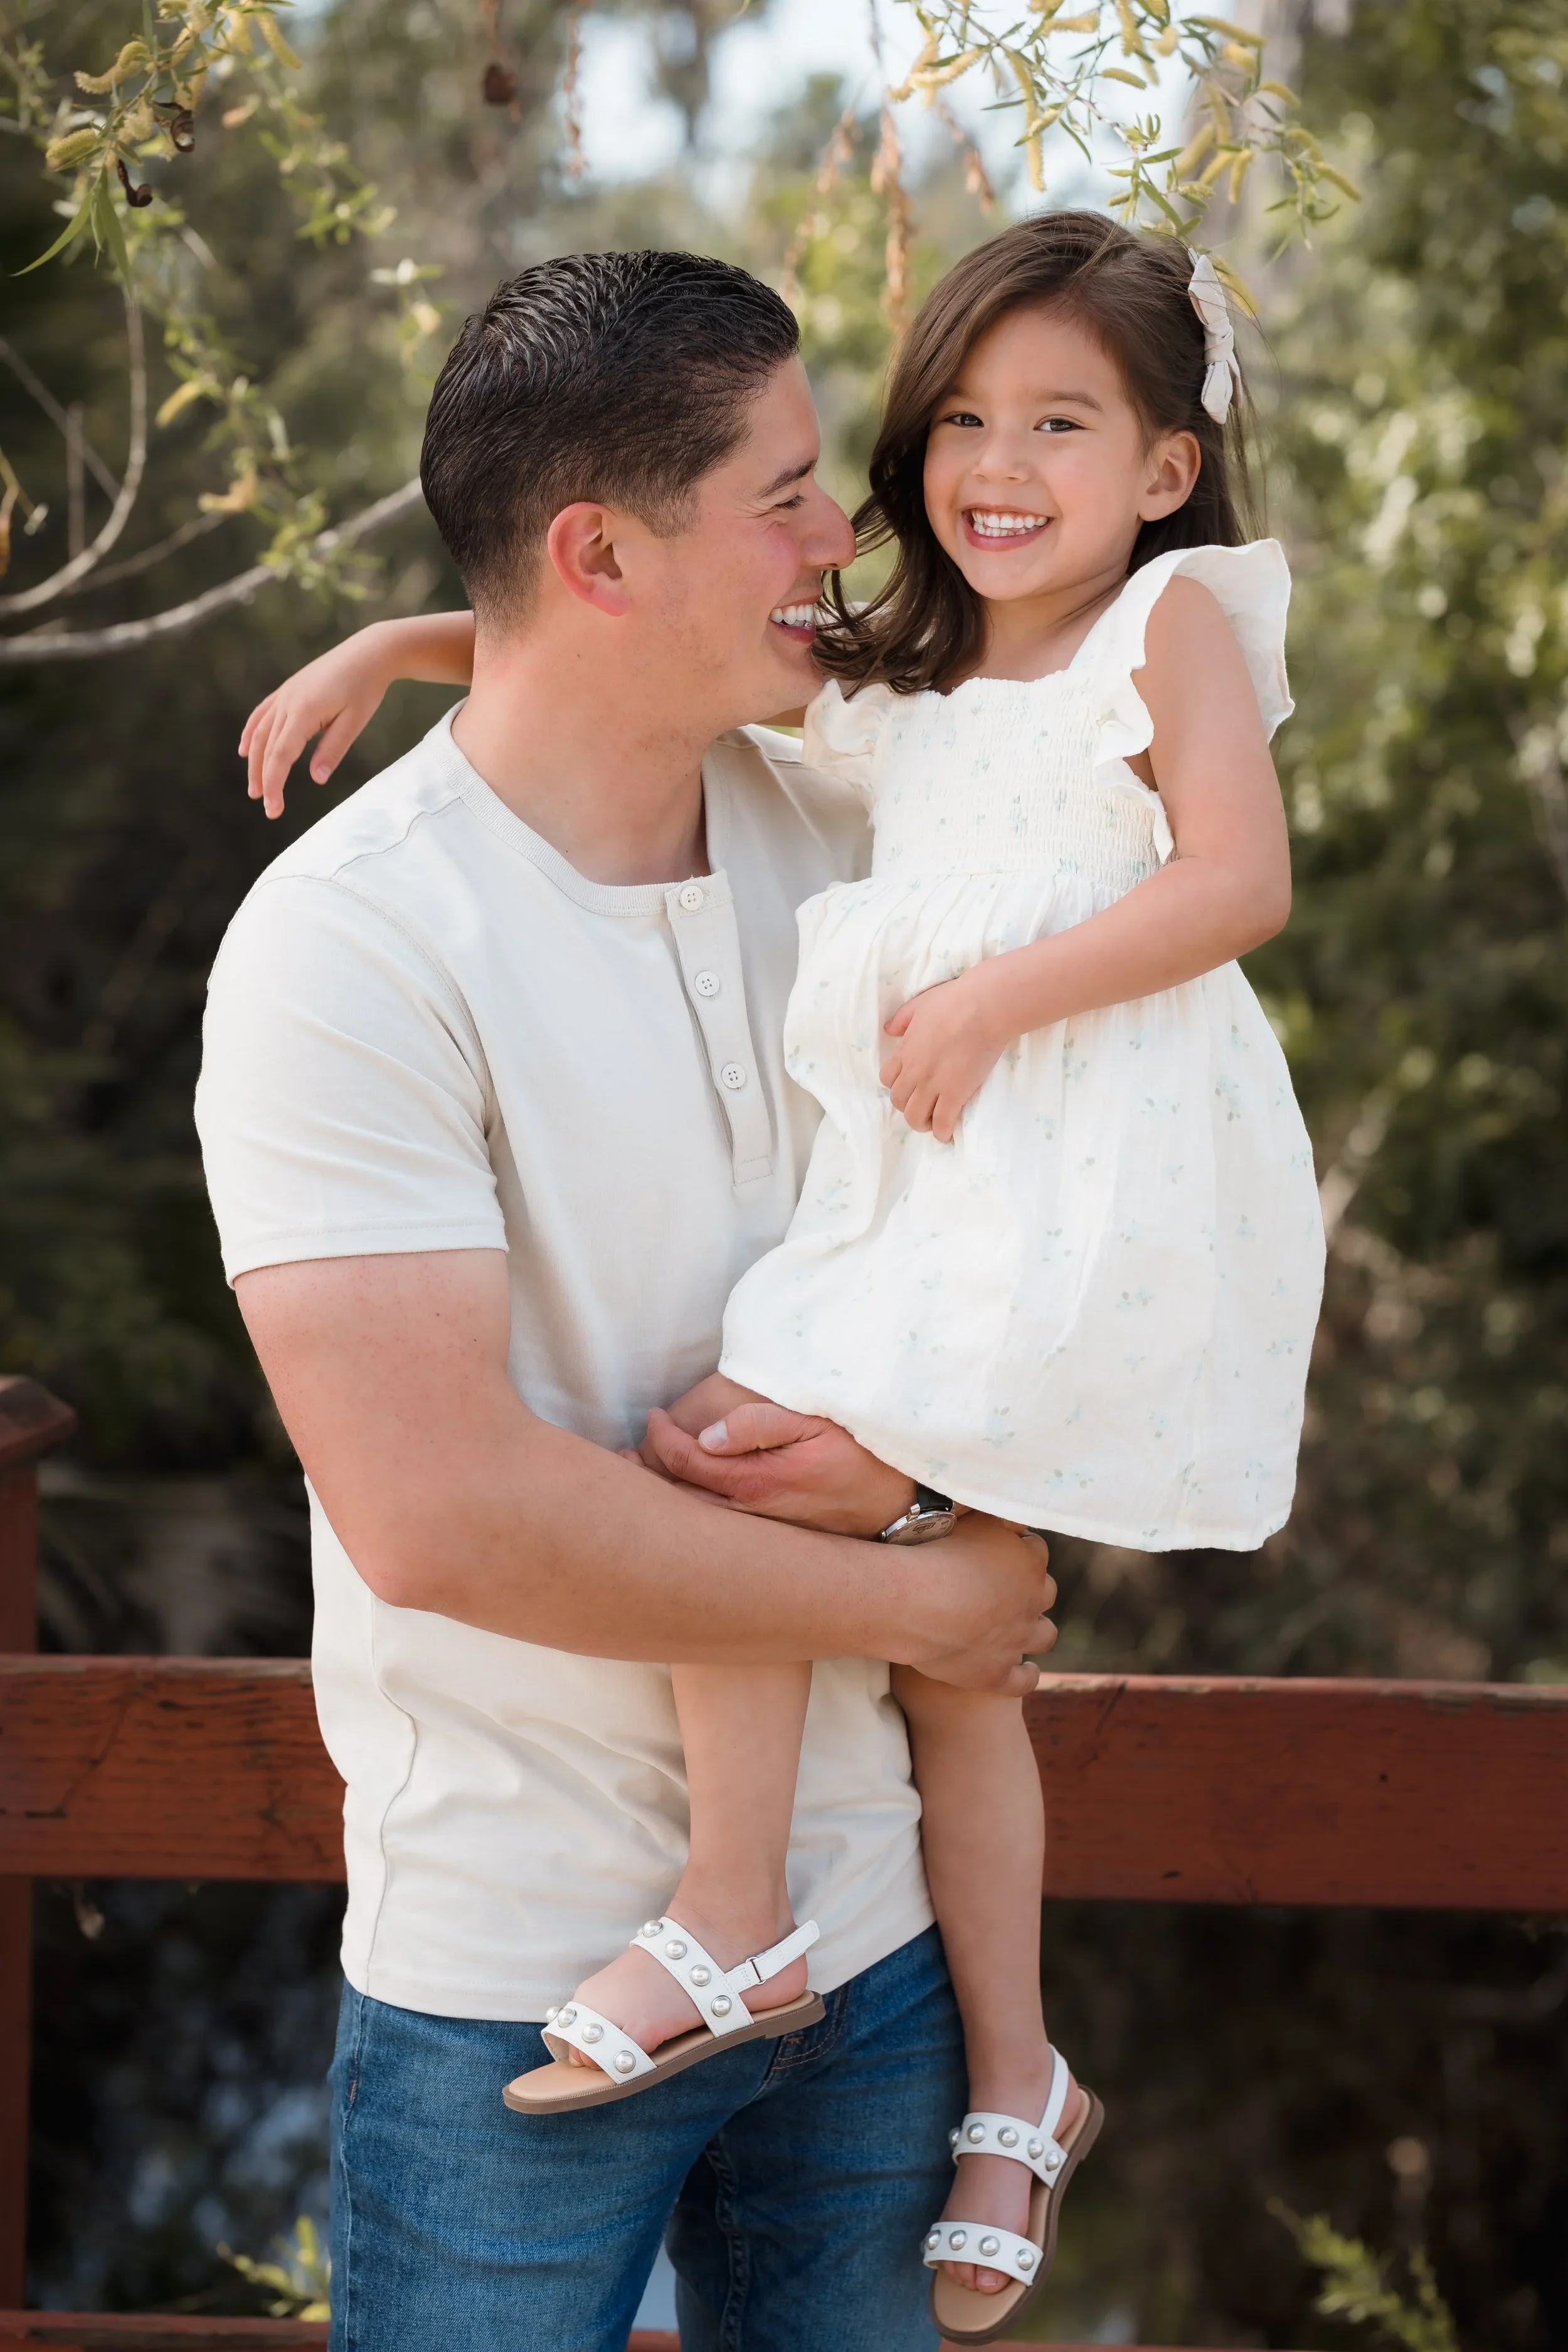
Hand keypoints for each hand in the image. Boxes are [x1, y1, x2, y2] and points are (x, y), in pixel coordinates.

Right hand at [238, 624, 395, 818]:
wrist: (367, 653)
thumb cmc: (365, 688)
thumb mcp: (354, 722)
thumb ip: (333, 750)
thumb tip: (316, 780)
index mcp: (304, 711)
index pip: (281, 756)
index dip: (274, 784)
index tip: (274, 809)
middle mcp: (287, 702)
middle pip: (267, 748)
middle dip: (264, 780)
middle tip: (267, 808)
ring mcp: (284, 695)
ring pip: (260, 733)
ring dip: (254, 762)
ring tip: (254, 788)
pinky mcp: (287, 690)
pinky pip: (261, 715)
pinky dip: (251, 734)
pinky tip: (245, 751)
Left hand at [640, 1373, 915, 1537]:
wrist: (902, 1505)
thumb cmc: (861, 1455)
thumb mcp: (817, 1425)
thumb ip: (761, 1424)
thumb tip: (707, 1435)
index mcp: (754, 1482)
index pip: (685, 1460)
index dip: (660, 1437)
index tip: (653, 1416)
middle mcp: (748, 1514)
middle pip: (677, 1500)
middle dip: (644, 1476)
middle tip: (620, 1455)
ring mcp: (757, 1531)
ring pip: (692, 1520)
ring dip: (660, 1498)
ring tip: (637, 1473)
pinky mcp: (769, 1538)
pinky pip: (713, 1529)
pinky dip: (686, 1513)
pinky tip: (678, 1501)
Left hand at [880, 969, 1007, 1143]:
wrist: (984, 1007)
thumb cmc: (955, 1000)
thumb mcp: (920, 1004)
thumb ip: (902, 1019)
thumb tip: (889, 1030)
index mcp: (906, 1050)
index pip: (887, 1079)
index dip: (897, 1085)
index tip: (910, 1085)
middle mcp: (914, 1070)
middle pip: (899, 1101)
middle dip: (908, 1106)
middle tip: (924, 1105)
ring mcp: (933, 1084)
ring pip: (915, 1117)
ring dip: (922, 1123)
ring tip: (933, 1123)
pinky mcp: (955, 1093)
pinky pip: (941, 1122)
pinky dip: (942, 1132)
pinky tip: (948, 1133)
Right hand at [899, 1518, 1055, 1696]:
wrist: (914, 1601)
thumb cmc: (935, 1550)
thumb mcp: (971, 1517)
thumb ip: (998, 1518)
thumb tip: (1014, 1520)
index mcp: (1028, 1560)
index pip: (1034, 1550)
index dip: (1017, 1550)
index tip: (999, 1551)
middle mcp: (1031, 1600)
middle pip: (1045, 1592)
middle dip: (1030, 1590)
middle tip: (1004, 1589)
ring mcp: (1018, 1639)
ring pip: (1044, 1635)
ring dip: (1035, 1629)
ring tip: (1018, 1629)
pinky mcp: (998, 1672)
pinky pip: (1025, 1679)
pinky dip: (1026, 1674)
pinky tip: (1023, 1670)